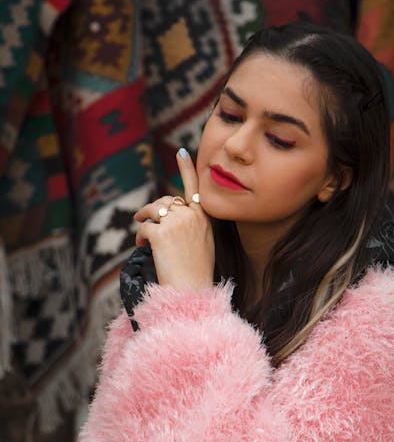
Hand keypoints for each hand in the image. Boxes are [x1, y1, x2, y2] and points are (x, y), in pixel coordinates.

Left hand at [134, 149, 214, 289]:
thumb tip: (169, 216)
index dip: (187, 168)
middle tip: (142, 218)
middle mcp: (192, 216)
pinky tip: (143, 248)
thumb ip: (191, 225)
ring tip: (142, 236)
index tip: (182, 151)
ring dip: (144, 220)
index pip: (195, 187)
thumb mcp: (202, 244)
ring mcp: (177, 223)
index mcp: (204, 218)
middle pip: (167, 201)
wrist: (191, 291)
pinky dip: (140, 237)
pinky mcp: (161, 233)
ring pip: (154, 211)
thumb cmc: (196, 273)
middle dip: (154, 209)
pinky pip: (144, 228)